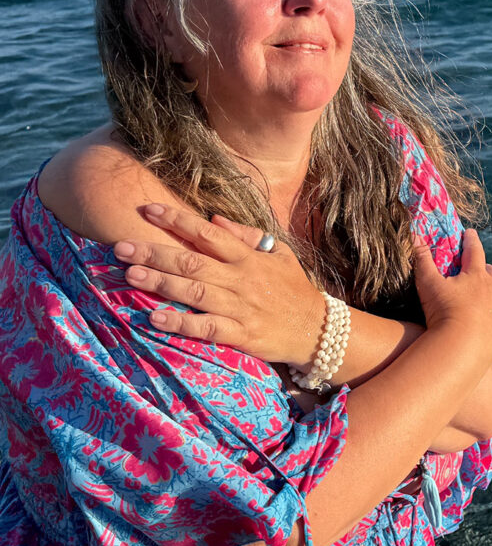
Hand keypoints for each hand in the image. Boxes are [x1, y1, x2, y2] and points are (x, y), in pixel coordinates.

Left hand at [114, 204, 324, 365]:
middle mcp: (241, 279)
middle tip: (120, 246)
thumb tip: (213, 218)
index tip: (146, 210)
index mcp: (247, 257)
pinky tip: (155, 318)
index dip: (175, 220)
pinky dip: (180, 323)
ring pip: (194, 292)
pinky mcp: (241, 335)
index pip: (206, 232)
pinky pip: (206, 328)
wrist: (317, 330)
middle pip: (192, 261)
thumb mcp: (278, 253)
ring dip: (160, 283)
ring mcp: (240, 307)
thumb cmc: (293, 289)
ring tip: (130, 275)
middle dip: (154, 253)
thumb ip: (246, 235)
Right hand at [413, 229, 491, 360]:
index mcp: (476, 276)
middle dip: (489, 272)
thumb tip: (414, 236)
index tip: (470, 234)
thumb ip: (422, 260)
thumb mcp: (427, 284)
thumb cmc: (443, 312)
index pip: (474, 252)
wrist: (460, 346)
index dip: (471, 241)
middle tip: (482, 272)